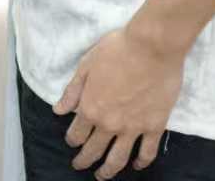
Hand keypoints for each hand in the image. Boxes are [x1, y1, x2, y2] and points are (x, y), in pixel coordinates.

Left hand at [55, 26, 184, 177]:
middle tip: (80, 166)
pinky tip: (136, 165)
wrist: (151, 47)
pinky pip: (147, 152)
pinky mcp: (155, 126)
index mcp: (90, 108)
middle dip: (84, 160)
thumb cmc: (116, 50)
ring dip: (108, 170)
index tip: (71, 143)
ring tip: (102, 176)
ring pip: (118, 158)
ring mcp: (133, 128)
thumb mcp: (86, 65)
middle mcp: (109, 124)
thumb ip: (73, 91)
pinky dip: (141, 162)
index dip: (72, 140)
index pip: (76, 134)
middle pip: (94, 150)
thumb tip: (59, 111)